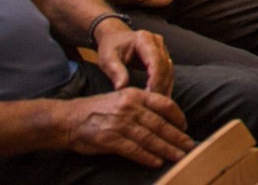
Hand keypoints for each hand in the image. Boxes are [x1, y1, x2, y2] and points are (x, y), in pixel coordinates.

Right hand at [57, 86, 190, 165]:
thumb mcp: (120, 98)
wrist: (68, 119)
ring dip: (166, 149)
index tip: (186, 126)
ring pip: (150, 138)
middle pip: (160, 124)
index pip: (164, 104)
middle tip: (189, 145)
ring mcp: (120, 124)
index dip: (178, 116)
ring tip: (179, 156)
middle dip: (177, 136)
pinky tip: (157, 162)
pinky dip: (147, 157)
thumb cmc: (97, 110)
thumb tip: (163, 119)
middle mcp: (129, 107)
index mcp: (135, 95)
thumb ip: (141, 106)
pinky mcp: (109, 140)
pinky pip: (133, 150)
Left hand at [94, 23, 174, 95]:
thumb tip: (122, 88)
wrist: (114, 36)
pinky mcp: (163, 55)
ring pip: (169, 69)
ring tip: (159, 102)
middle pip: (165, 65)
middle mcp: (157, 41)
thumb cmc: (110, 47)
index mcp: (144, 39)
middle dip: (161, 85)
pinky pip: (168, 70)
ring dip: (165, 86)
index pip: (155, 60)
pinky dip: (166, 83)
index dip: (155, 78)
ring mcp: (162, 47)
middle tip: (154, 102)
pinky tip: (161, 96)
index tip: (150, 94)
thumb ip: (116, 72)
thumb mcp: (108, 58)